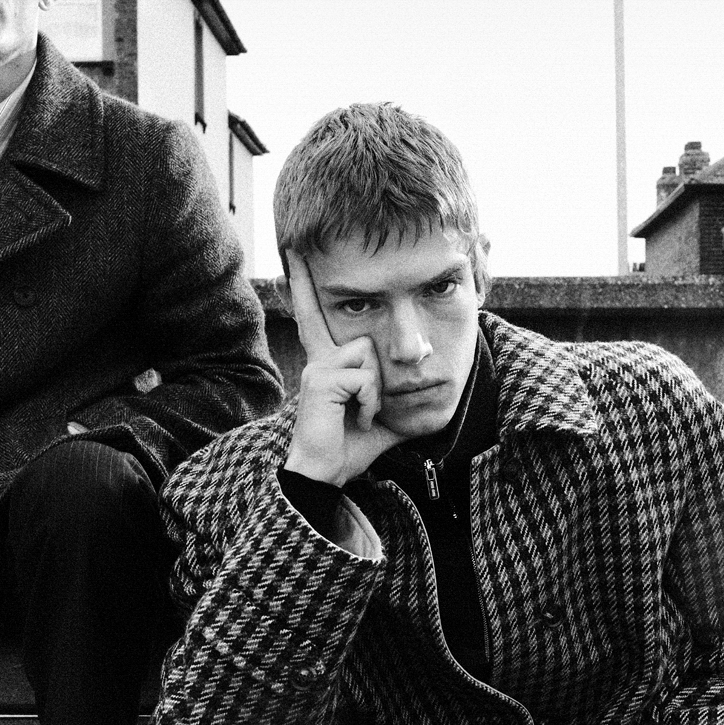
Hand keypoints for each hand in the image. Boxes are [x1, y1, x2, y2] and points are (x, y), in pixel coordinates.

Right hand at [283, 252, 403, 485]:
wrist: (326, 474)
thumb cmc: (350, 447)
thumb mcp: (383, 417)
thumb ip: (397, 399)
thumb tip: (428, 402)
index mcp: (329, 361)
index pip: (315, 314)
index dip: (305, 283)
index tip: (295, 250)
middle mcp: (320, 357)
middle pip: (367, 337)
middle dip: (378, 379)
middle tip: (363, 412)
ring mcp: (318, 366)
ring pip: (370, 353)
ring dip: (377, 392)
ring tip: (361, 415)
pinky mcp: (321, 378)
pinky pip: (366, 377)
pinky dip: (371, 402)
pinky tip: (357, 418)